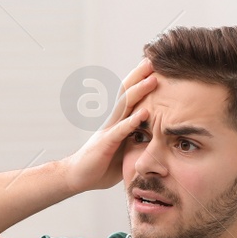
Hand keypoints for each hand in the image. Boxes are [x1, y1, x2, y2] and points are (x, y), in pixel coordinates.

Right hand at [60, 58, 156, 193]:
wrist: (78, 177)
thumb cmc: (102, 165)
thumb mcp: (125, 150)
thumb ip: (138, 140)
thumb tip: (158, 136)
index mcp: (117, 121)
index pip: (130, 96)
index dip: (140, 80)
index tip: (154, 66)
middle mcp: (112, 121)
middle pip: (127, 93)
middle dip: (140, 76)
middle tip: (153, 60)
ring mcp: (108, 130)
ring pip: (124, 106)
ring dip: (139, 91)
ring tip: (153, 79)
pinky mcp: (105, 144)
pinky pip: (120, 130)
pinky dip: (133, 120)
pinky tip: (144, 112)